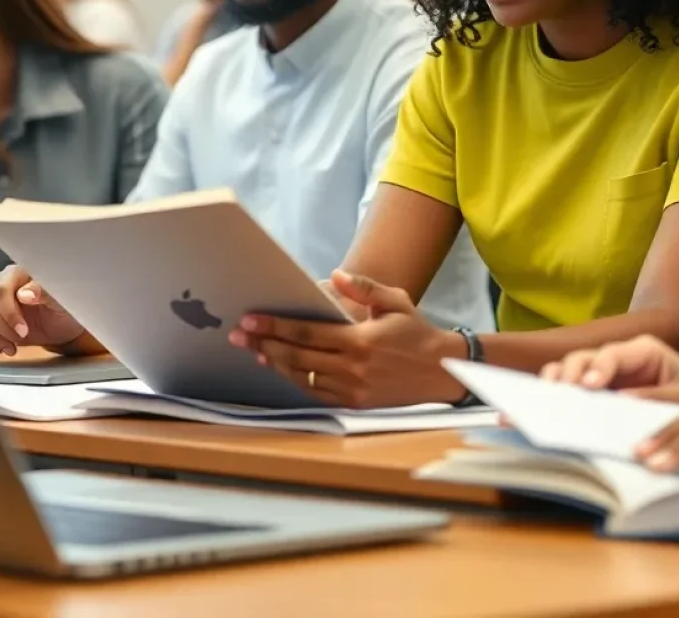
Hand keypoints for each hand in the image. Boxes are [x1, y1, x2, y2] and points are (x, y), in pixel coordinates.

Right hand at [0, 266, 84, 354]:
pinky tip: (6, 347)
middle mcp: (2, 282)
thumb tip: (24, 294)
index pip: (1, 291)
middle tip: (22, 337)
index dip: (9, 313)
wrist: (62, 325)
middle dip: (3, 327)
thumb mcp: (63, 301)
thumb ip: (45, 293)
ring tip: (13, 347)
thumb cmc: (66, 307)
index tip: (24, 330)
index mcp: (21, 273)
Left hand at [228, 270, 466, 407]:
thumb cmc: (415, 331)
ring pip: (301, 377)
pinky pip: (315, 393)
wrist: (440, 370)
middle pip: (296, 357)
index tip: (251, 320)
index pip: (306, 333)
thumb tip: (334, 275)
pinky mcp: (353, 403)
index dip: (275, 327)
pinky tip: (282, 370)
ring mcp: (352, 389)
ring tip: (254, 352)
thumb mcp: (395, 300)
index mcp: (360, 341)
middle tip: (239, 335)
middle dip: (264, 345)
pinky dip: (295, 381)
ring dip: (275, 364)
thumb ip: (364, 287)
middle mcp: (352, 368)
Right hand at [540, 334, 678, 391]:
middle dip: (569, 373)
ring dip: (556, 381)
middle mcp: (619, 360)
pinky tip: (544, 407)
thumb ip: (660, 396)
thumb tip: (624, 401)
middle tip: (559, 393)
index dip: (598, 368)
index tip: (589, 386)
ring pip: (571, 371)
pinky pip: (573, 392)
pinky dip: (557, 397)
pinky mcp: (600, 396)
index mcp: (643, 351)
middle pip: (584, 358)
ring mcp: (606, 377)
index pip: (613, 354)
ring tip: (546, 397)